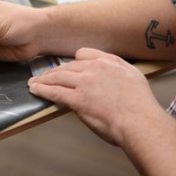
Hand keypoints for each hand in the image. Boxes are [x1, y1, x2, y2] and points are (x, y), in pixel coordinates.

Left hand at [28, 47, 165, 145]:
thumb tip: (108, 76)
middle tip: (46, 76)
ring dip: (44, 79)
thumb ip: (118, 72)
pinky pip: (54, 91)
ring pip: (58, 77)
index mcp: (109, 62)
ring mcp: (85, 82)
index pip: (84, 54)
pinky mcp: (77, 98)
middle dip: (55, 72)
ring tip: (35, 82)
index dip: (74, 62)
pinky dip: (42, 90)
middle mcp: (95, 68)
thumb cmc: (141, 107)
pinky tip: (35, 90)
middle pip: (68, 66)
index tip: (69, 68)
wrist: (140, 122)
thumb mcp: (134, 78)